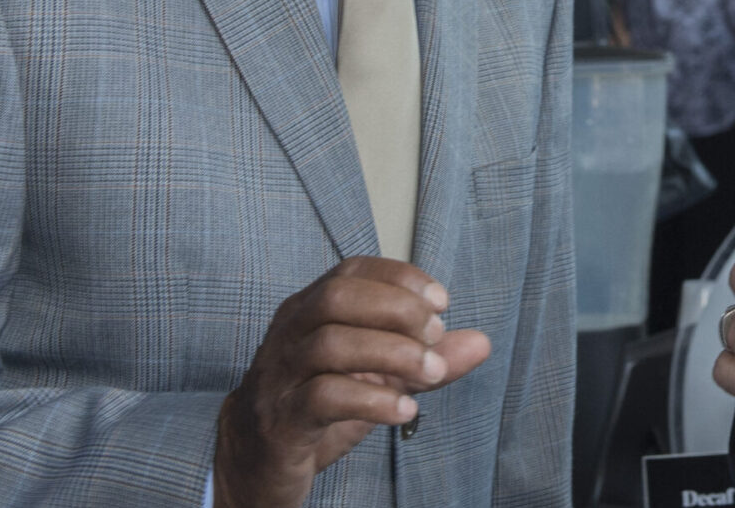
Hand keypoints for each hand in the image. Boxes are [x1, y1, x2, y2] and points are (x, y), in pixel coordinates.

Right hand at [212, 256, 491, 507]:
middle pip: (337, 298)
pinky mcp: (279, 421)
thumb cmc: (318, 409)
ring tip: (431, 374)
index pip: (351, 271)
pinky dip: (371, 400)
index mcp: (307, 309)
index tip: (441, 302)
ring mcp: (278, 376)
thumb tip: (482, 343)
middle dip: (396, 309)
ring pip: (330, 344)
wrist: (252, 463)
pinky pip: (322, 398)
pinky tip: (404, 411)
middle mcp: (288, 334)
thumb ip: (424, 357)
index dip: (399, 278)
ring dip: (392, 355)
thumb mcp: (377, 378)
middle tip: (436, 335)